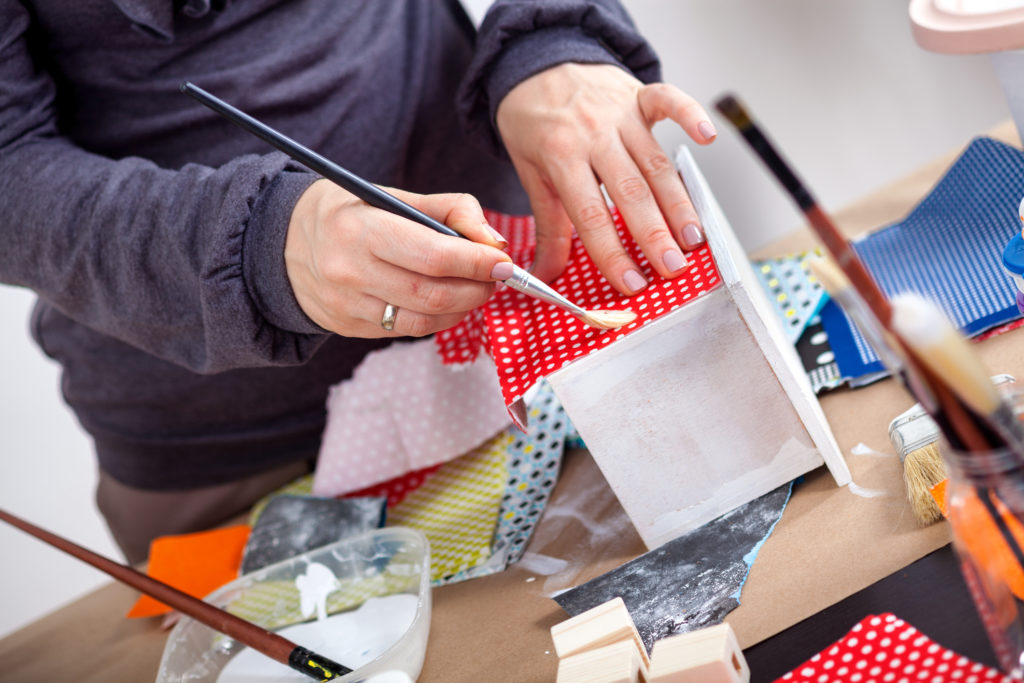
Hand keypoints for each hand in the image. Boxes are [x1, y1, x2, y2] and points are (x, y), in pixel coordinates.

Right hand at [285, 179, 511, 336]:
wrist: (285, 243)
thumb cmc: (350, 213)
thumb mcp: (393, 195)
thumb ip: (450, 210)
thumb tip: (494, 242)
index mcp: (360, 230)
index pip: (432, 255)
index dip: (476, 262)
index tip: (503, 262)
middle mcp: (350, 272)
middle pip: (433, 294)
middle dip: (477, 288)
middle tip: (496, 277)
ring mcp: (347, 306)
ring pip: (424, 320)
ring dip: (464, 308)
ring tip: (476, 289)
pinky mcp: (349, 328)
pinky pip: (407, 330)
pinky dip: (439, 319)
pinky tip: (448, 302)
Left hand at [496, 63, 715, 294]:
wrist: (534, 64)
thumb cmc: (534, 124)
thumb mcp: (531, 174)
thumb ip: (547, 226)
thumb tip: (544, 276)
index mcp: (560, 157)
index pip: (590, 214)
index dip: (612, 252)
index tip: (631, 283)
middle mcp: (593, 134)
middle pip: (629, 191)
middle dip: (654, 234)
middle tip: (672, 269)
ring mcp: (619, 113)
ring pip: (655, 162)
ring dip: (678, 202)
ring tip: (693, 239)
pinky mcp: (639, 94)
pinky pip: (668, 100)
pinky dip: (690, 114)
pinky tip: (707, 138)